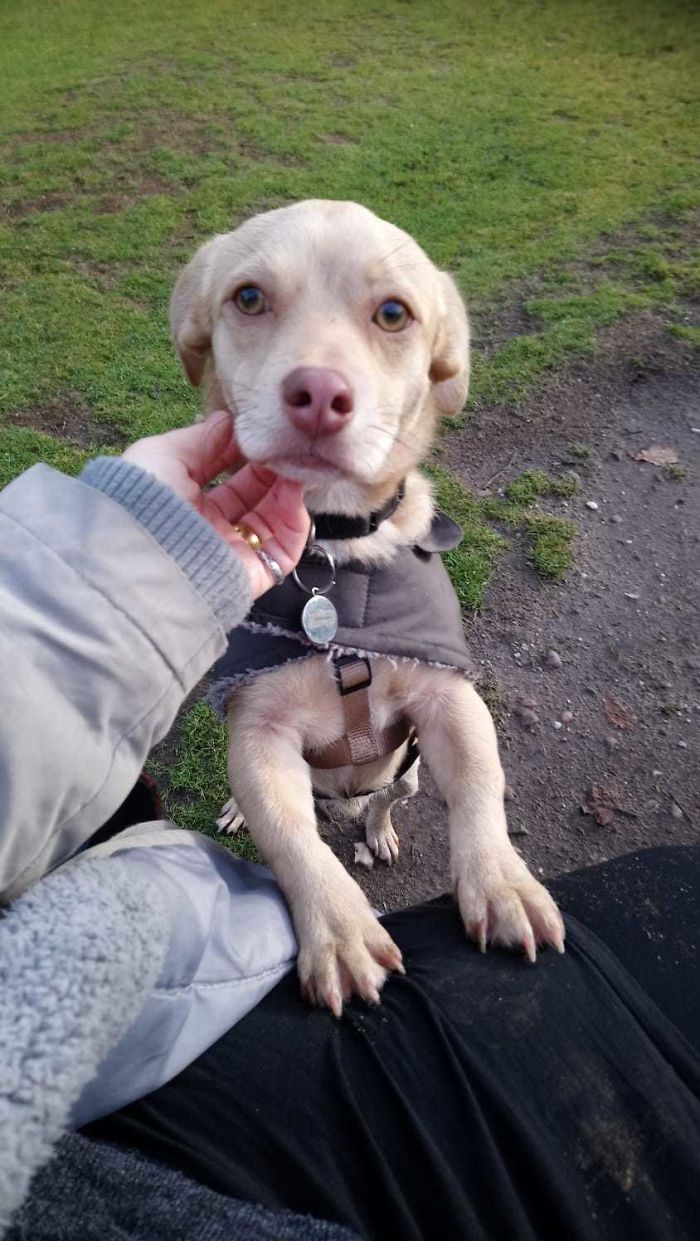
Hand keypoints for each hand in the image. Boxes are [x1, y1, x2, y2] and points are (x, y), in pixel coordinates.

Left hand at [122, 410, 309, 598]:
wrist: (142, 555)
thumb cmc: (145, 500)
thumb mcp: (162, 455)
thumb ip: (200, 439)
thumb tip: (229, 421)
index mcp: (186, 505)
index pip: (227, 480)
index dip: (247, 458)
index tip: (263, 435)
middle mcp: (210, 530)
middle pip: (255, 499)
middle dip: (272, 472)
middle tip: (286, 447)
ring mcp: (232, 554)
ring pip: (273, 522)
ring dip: (288, 491)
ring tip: (295, 465)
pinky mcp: (252, 575)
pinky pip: (284, 550)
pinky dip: (295, 521)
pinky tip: (293, 493)